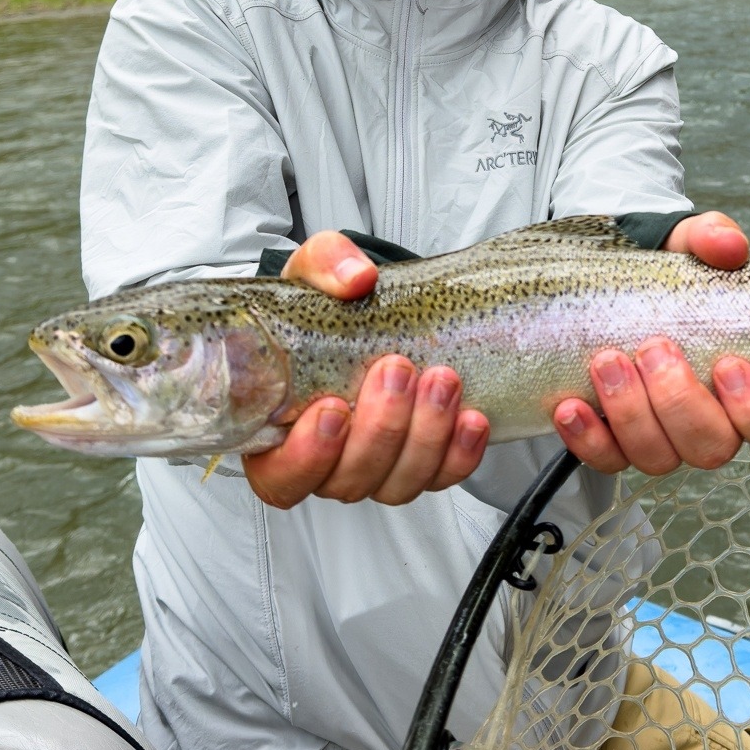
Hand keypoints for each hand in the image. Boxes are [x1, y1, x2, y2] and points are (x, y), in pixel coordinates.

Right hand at [242, 232, 488, 508]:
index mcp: (277, 430)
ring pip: (397, 483)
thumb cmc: (327, 303)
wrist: (371, 309)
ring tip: (441, 381)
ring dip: (424, 437)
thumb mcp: (314, 271)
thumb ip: (325, 265)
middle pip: (349, 479)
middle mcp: (325, 461)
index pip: (280, 476)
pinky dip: (459, 454)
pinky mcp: (420, 464)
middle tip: (397, 369)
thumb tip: (356, 279)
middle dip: (380, 428)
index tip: (331, 408)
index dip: (306, 457)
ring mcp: (374, 468)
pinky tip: (471, 419)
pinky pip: (441, 476)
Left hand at [551, 211, 749, 474]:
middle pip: (712, 447)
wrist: (613, 282)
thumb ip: (712, 239)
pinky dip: (588, 439)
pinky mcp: (616, 443)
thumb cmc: (669, 275)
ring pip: (659, 458)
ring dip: (630, 414)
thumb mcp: (690, 246)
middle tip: (654, 348)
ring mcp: (664, 438)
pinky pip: (607, 459)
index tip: (727, 364)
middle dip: (679, 402)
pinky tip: (570, 406)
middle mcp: (711, 422)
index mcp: (748, 385)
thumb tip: (728, 245)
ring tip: (606, 361)